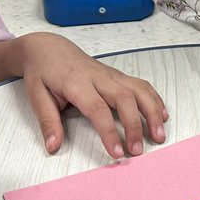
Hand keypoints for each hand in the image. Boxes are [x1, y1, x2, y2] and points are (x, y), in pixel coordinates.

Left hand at [13, 33, 167, 157]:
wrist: (48, 48)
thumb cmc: (42, 72)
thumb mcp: (36, 96)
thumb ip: (48, 122)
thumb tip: (53, 147)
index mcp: (76, 82)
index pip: (97, 109)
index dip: (109, 131)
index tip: (117, 152)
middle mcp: (98, 77)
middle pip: (124, 98)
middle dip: (135, 125)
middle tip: (138, 150)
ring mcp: (111, 75)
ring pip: (138, 89)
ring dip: (152, 112)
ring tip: (159, 135)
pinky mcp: (117, 75)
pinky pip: (140, 85)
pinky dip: (154, 99)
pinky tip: (162, 115)